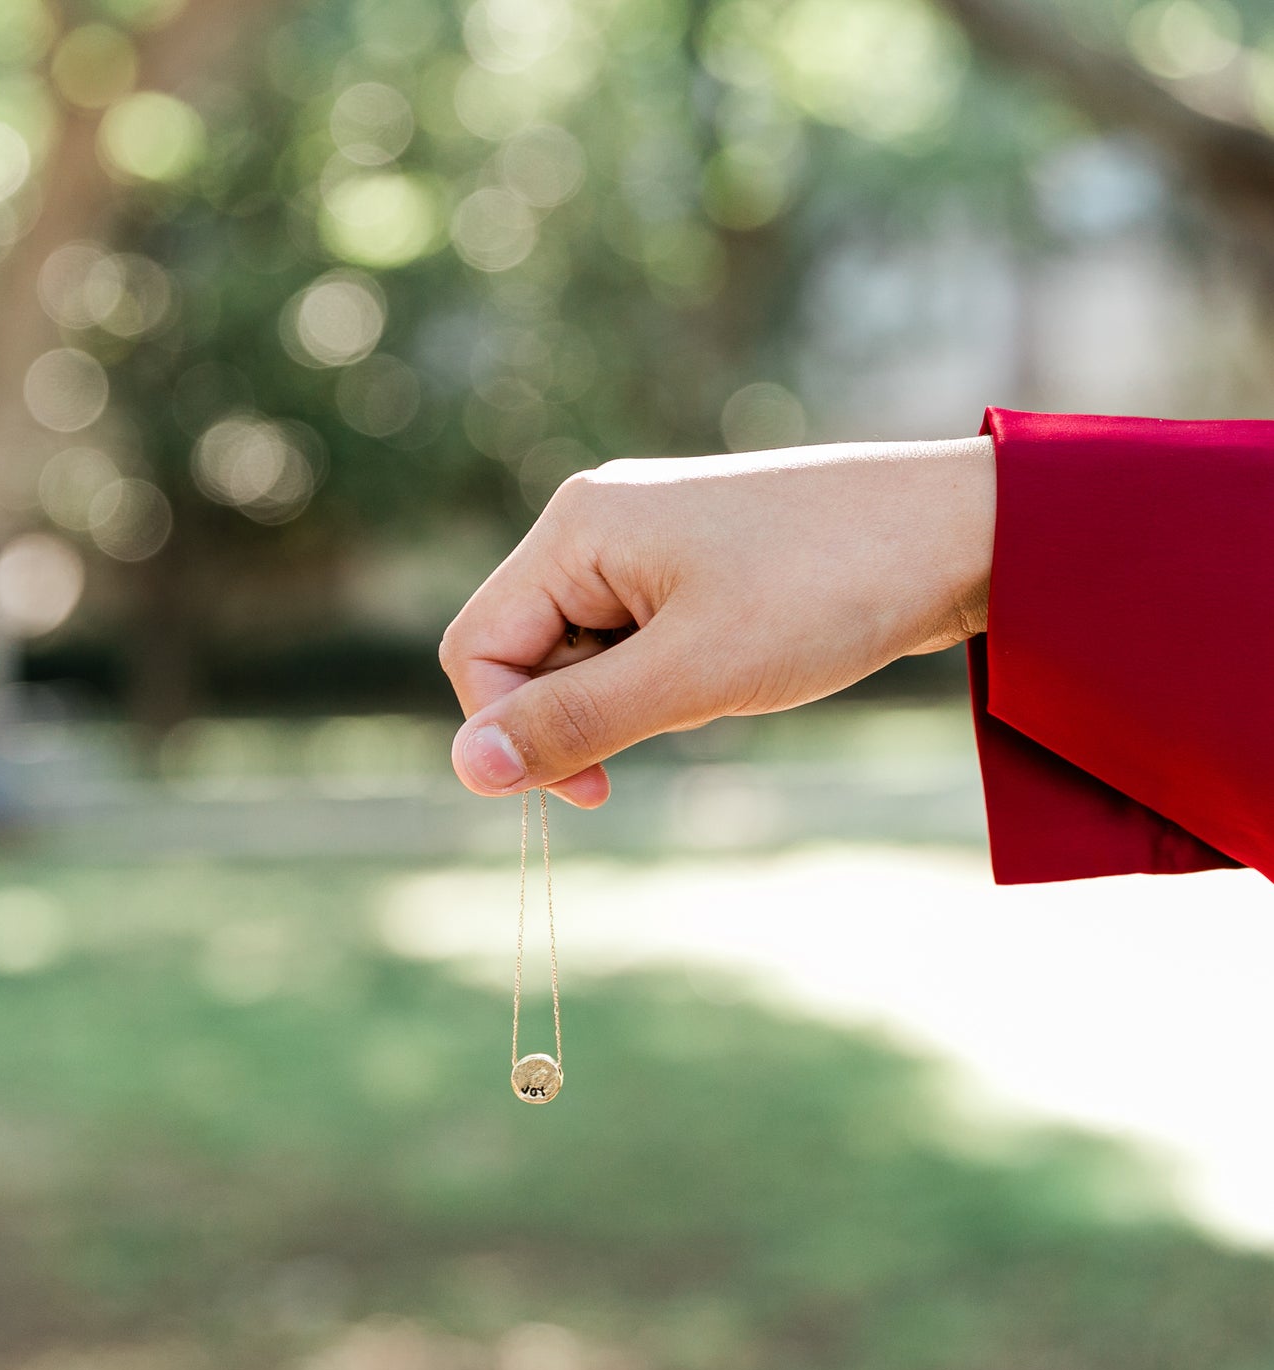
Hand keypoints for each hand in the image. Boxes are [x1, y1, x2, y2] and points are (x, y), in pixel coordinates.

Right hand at [439, 436, 995, 806]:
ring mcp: (649, 537)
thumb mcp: (692, 675)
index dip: (510, 733)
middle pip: (529, 649)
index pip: (480, 649)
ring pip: (589, 649)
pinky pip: (640, 635)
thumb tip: (465, 771)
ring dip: (637, 694)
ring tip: (727, 677)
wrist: (960, 531)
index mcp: (577, 528)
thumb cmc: (826, 591)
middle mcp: (598, 521)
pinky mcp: (694, 560)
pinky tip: (741, 661)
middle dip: (586, 710)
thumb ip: (573, 722)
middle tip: (681, 718)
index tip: (592, 791)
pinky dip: (672, 673)